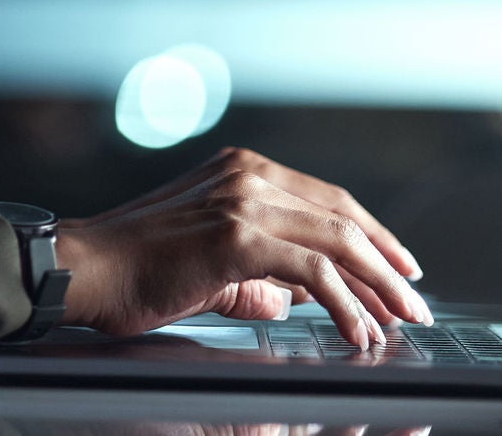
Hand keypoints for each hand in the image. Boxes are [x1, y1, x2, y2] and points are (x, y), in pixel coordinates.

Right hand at [56, 147, 429, 348]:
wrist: (87, 271)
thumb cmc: (135, 270)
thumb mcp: (210, 266)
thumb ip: (258, 278)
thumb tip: (296, 300)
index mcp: (242, 170)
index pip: (328, 200)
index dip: (373, 236)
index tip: (401, 267)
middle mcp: (248, 174)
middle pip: (343, 218)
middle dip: (388, 263)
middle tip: (415, 299)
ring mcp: (243, 200)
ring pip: (338, 241)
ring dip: (379, 286)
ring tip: (400, 320)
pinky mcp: (237, 235)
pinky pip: (313, 272)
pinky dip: (347, 305)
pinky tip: (360, 331)